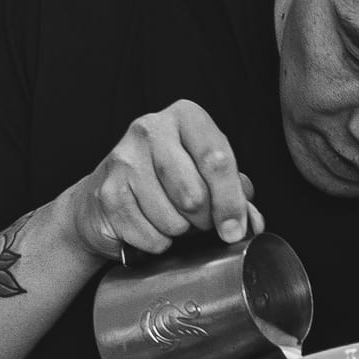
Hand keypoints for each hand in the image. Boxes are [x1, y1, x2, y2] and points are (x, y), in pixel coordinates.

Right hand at [68, 101, 265, 260]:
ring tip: (171, 219)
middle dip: (204, 220)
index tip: (234, 230)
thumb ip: (235, 194)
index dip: (231, 202)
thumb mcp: (206, 176)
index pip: (217, 160)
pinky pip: (149, 235)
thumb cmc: (166, 181)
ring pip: (172, 220)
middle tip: (199, 220)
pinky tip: (150, 227)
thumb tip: (251, 223)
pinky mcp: (108, 191)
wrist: (107, 195)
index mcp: (185, 116)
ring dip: (178, 232)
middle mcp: (151, 129)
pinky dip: (157, 242)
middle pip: (195, 194)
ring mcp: (124, 159)